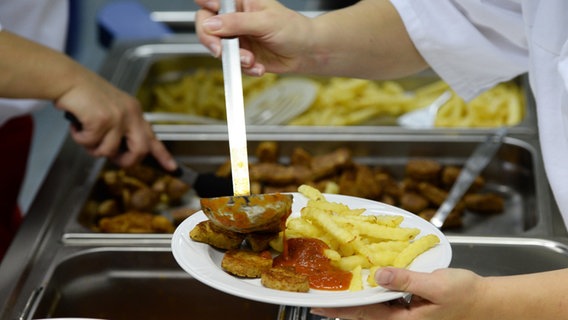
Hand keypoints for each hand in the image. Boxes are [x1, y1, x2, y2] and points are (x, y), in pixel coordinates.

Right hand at [56, 70, 175, 170]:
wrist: (67, 78)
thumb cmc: (84, 95)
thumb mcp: (112, 109)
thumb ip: (121, 128)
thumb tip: (121, 153)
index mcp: (134, 111)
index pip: (153, 137)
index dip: (163, 155)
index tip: (172, 168)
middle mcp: (131, 113)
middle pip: (140, 150)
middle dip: (125, 161)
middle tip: (113, 159)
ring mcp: (118, 117)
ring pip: (109, 151)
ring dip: (92, 148)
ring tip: (84, 132)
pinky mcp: (101, 120)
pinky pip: (90, 143)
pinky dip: (79, 138)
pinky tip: (77, 125)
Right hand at [194, 0, 312, 75]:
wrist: (306, 52)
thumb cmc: (293, 29)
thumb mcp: (265, 22)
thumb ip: (236, 23)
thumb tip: (210, 25)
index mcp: (239, 2)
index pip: (210, 1)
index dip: (205, 8)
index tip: (208, 22)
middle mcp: (234, 18)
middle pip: (206, 26)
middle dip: (213, 41)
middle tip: (221, 51)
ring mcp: (237, 38)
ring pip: (219, 49)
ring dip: (234, 59)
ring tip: (252, 60)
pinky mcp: (242, 55)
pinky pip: (233, 64)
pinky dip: (244, 69)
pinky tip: (258, 67)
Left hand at [311, 267, 483, 319]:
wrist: (487, 303)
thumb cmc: (465, 296)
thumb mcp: (436, 285)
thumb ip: (406, 280)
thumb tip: (378, 275)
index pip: (364, 314)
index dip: (340, 309)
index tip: (319, 306)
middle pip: (364, 313)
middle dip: (343, 305)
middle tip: (320, 295)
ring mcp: (405, 317)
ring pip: (374, 308)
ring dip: (356, 299)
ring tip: (337, 288)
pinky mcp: (410, 309)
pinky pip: (385, 302)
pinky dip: (373, 293)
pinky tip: (366, 283)